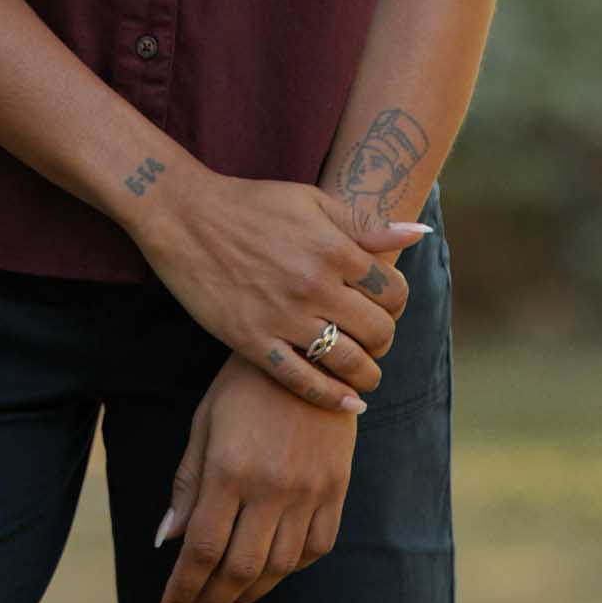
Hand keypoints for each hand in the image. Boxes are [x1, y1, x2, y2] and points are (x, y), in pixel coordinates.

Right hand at [133, 171, 430, 411]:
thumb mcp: (311, 200)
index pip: (393, 291)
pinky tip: (347, 402)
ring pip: (347, 363)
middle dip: (384, 340)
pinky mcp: (252, 341)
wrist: (185, 216)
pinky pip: (302, 381)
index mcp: (333, 248)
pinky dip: (331, 397)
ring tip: (366, 374)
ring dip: (367, 374)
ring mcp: (283, 317)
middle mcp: (314, 285)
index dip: (397, 302)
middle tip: (374, 339)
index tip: (385, 305)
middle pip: (378, 332)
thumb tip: (416, 233)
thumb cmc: (251, 202)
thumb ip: (364, 222)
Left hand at [154, 351, 357, 602]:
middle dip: (209, 602)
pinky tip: (269, 574)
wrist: (313, 351)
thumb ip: (188, 484)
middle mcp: (272, 486)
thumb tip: (166, 542)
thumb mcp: (205, 422)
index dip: (182, 588)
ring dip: (247, 596)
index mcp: (230, 468)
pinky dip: (290, 570)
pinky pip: (316, 548)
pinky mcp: (337, 488)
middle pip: (240, 569)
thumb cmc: (245, 384)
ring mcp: (310, 490)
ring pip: (279, 567)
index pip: (203, 549)